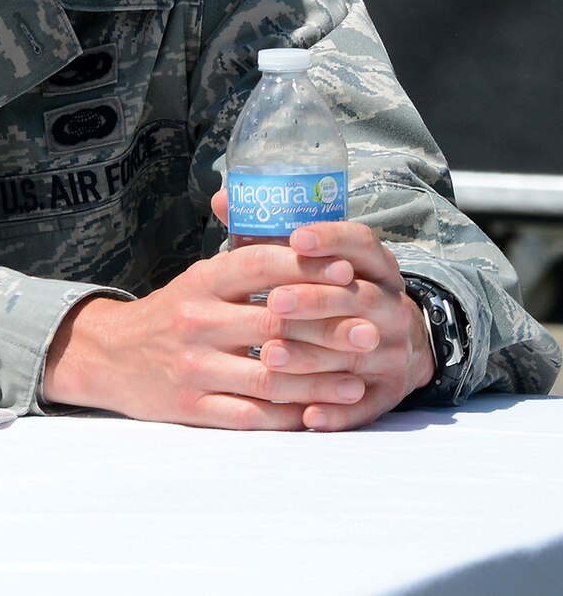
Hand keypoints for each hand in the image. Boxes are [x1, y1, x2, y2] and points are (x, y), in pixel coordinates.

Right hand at [43, 235, 397, 429]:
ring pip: (270, 377)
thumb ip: (246, 263)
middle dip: (330, 328)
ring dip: (321, 380)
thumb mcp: (198, 280)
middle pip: (274, 325)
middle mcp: (195, 321)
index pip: (257, 265)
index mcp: (199, 283)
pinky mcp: (191, 406)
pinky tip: (321, 412)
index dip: (305, 266)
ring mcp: (193, 367)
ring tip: (360, 378)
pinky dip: (291, 416)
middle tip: (374, 331)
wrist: (110, 356)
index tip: (349, 271)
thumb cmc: (172, 314)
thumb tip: (314, 243)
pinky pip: (252, 416)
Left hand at [258, 220, 435, 429]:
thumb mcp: (307, 262)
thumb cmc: (324, 294)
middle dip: (315, 299)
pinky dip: (338, 412)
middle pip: (359, 298)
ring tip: (270, 356)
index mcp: (375, 268)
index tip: (296, 237)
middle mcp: (391, 306)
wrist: (388, 344)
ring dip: (313, 356)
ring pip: (357, 353)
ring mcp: (395, 351)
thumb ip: (268, 234)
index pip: (362, 244)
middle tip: (274, 302)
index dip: (332, 239)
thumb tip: (222, 198)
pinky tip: (306, 417)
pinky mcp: (389, 393)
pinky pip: (367, 406)